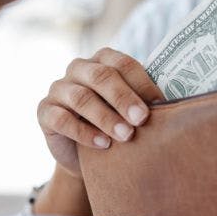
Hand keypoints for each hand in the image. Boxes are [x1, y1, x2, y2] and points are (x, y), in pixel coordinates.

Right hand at [37, 48, 165, 176]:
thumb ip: (143, 100)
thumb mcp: (130, 110)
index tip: (160, 104)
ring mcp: (59, 88)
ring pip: (82, 98)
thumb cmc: (116, 124)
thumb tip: (171, 104)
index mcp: (103, 60)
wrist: (86, 156)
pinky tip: (103, 145)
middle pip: (102, 77)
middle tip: (142, 119)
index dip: (141, 83)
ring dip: (106, 117)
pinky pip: (62, 119)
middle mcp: (79, 68)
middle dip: (124, 98)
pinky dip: (84, 133)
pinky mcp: (44, 111)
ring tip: (126, 136)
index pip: (123, 64)